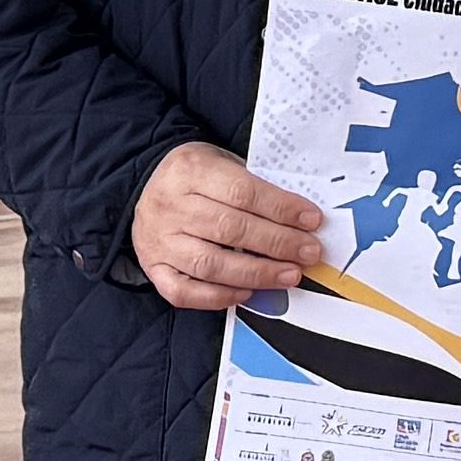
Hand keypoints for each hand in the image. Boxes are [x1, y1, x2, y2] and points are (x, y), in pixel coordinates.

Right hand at [132, 139, 325, 307]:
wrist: (148, 186)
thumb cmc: (199, 178)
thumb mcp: (223, 163)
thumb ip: (255, 187)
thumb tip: (300, 219)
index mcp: (190, 170)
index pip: (242, 192)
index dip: (281, 208)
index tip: (312, 221)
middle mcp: (170, 205)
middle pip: (230, 228)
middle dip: (277, 243)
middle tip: (309, 253)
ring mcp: (158, 240)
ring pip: (210, 264)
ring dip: (257, 273)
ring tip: (289, 275)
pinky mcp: (153, 268)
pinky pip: (183, 292)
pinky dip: (218, 296)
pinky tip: (248, 293)